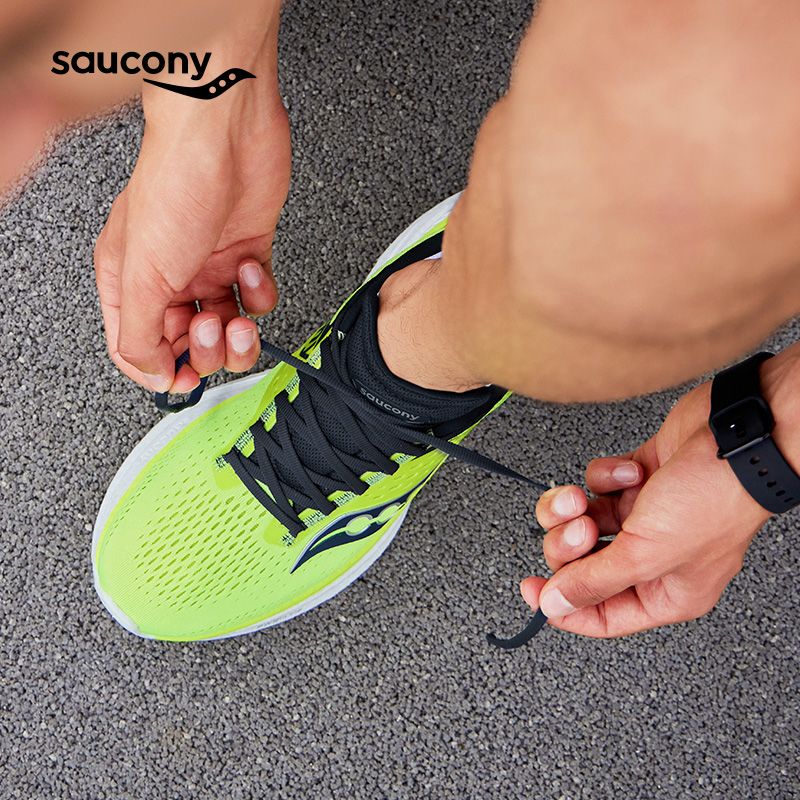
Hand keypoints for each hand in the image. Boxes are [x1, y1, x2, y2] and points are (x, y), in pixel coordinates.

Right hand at [94, 33, 289, 392]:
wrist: (224, 130)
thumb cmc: (176, 182)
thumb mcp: (142, 272)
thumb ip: (140, 332)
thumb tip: (152, 373)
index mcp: (129, 281)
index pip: (140, 348)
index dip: (164, 370)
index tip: (187, 379)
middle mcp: (169, 276)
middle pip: (190, 343)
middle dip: (207, 349)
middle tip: (214, 329)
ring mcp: (210, 265)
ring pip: (229, 326)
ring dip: (239, 333)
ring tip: (239, 317)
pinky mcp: (248, 251)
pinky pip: (257, 296)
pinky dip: (260, 294)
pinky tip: (253, 270)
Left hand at [520, 349, 799, 636]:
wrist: (735, 435)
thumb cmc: (716, 498)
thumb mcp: (647, 554)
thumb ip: (596, 582)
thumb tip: (557, 605)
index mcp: (666, 591)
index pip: (602, 614)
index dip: (564, 605)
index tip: (533, 589)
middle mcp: (653, 556)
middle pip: (582, 563)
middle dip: (568, 542)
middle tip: (579, 527)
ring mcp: (644, 515)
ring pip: (580, 521)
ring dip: (573, 508)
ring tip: (586, 498)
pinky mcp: (636, 480)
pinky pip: (597, 483)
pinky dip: (604, 475)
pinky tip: (629, 472)